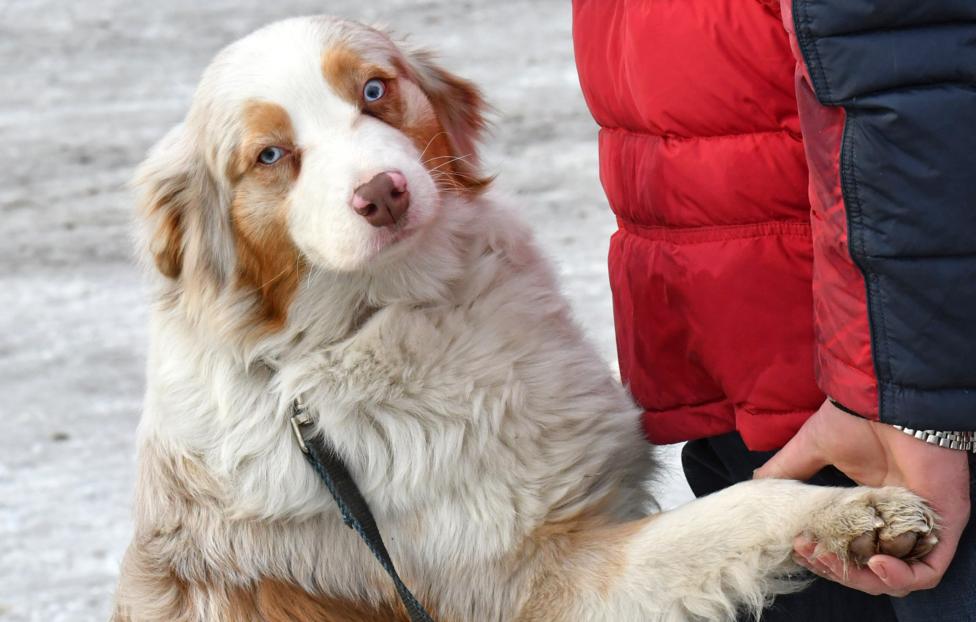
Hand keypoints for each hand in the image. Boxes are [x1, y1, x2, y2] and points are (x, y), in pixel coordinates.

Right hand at [754, 400, 969, 595]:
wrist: (886, 398)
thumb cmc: (855, 418)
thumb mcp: (809, 449)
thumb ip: (786, 471)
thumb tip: (755, 487)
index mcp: (870, 507)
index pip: (851, 550)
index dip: (826, 558)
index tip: (798, 546)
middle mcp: (898, 520)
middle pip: (871, 570)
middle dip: (837, 571)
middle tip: (809, 554)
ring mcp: (923, 524)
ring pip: (899, 576)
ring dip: (863, 580)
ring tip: (831, 561)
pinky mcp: (944, 525)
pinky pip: (930, 570)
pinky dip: (901, 578)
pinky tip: (874, 564)